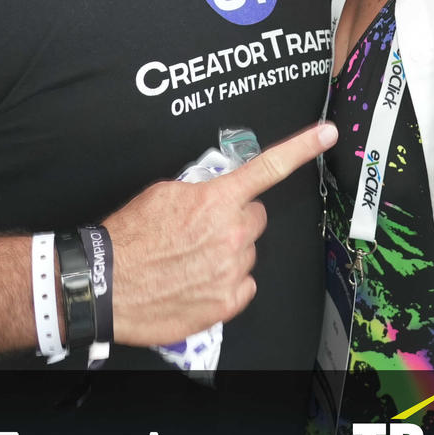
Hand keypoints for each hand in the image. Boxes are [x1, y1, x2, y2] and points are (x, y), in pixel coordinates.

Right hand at [99, 121, 335, 345]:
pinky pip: (243, 284)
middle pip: (256, 218)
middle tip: (203, 230)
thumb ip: (200, 189)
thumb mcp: (163, 194)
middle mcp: (232, 233)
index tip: (326, 133)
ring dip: (228, 253)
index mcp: (217, 200)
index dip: (302, 147)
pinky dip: (226, 283)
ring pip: (247, 252)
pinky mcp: (228, 301)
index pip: (269, 167)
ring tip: (191, 259)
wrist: (106, 285)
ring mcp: (233, 270)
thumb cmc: (130, 239)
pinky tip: (198, 280)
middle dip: (236, 220)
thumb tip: (215, 191)